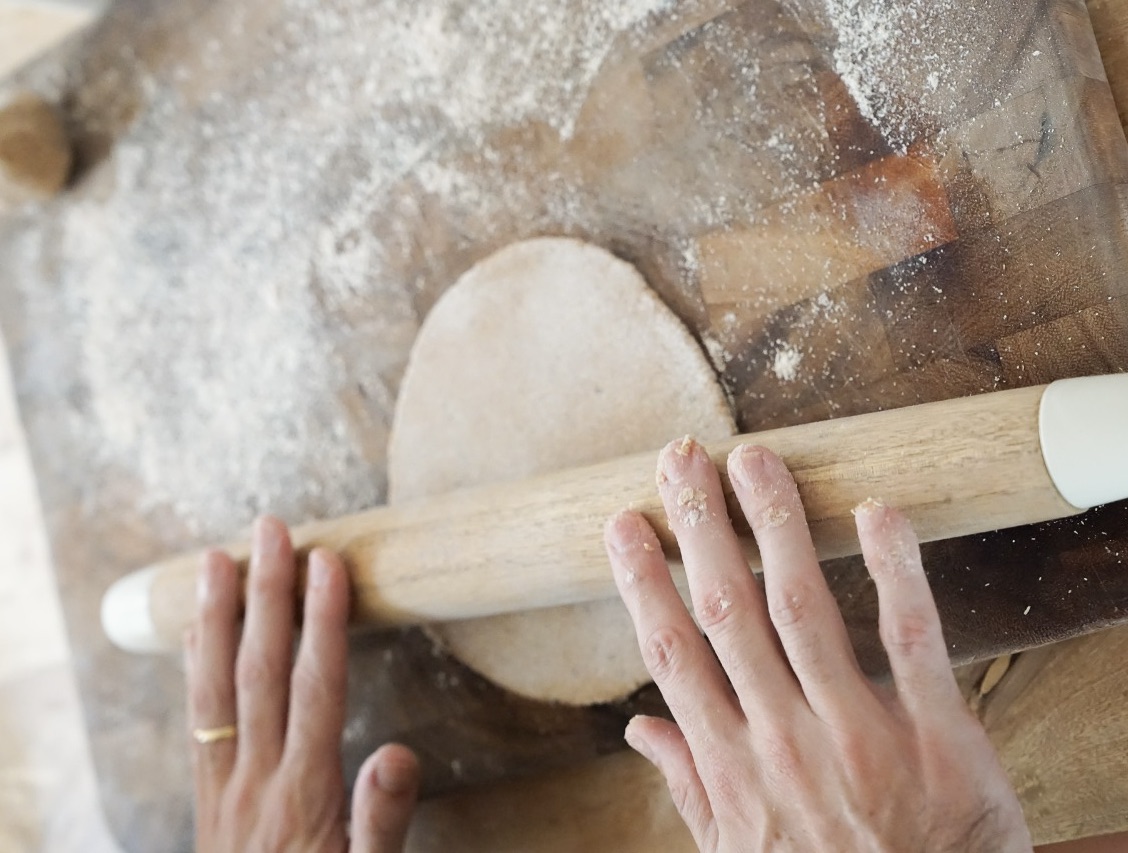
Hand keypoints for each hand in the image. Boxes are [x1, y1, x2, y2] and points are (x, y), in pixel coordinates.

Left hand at [184, 516, 418, 851]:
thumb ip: (383, 822)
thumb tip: (399, 750)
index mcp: (303, 795)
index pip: (316, 690)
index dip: (323, 623)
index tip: (328, 564)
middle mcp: (254, 779)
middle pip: (259, 672)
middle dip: (267, 595)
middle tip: (269, 530)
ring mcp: (223, 783)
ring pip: (215, 687)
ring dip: (217, 617)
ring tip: (214, 558)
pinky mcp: (207, 791)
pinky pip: (196, 716)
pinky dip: (196, 663)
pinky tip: (199, 629)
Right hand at [604, 439, 1032, 851]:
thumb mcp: (736, 852)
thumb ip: (688, 785)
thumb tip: (639, 729)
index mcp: (733, 767)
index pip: (672, 654)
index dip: (643, 583)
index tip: (626, 526)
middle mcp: (783, 740)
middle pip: (728, 613)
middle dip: (700, 528)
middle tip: (682, 460)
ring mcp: (859, 733)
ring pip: (804, 608)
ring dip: (774, 526)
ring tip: (752, 462)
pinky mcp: (936, 735)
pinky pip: (912, 638)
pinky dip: (896, 569)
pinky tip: (876, 512)